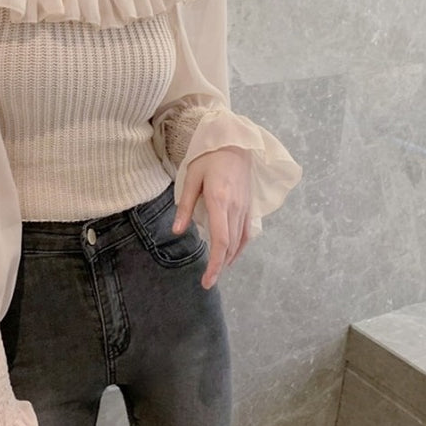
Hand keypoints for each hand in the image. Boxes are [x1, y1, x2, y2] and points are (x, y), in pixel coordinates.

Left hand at [172, 146, 251, 289]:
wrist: (234, 144)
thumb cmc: (208, 159)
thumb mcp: (191, 179)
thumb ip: (185, 206)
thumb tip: (177, 232)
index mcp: (219, 201)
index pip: (220, 240)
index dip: (215, 263)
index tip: (207, 280)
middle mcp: (235, 207)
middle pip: (230, 245)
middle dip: (220, 267)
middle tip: (208, 282)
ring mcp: (244, 208)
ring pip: (239, 241)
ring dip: (229, 259)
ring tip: (217, 271)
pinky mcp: (248, 206)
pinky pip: (246, 232)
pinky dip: (239, 247)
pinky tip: (231, 255)